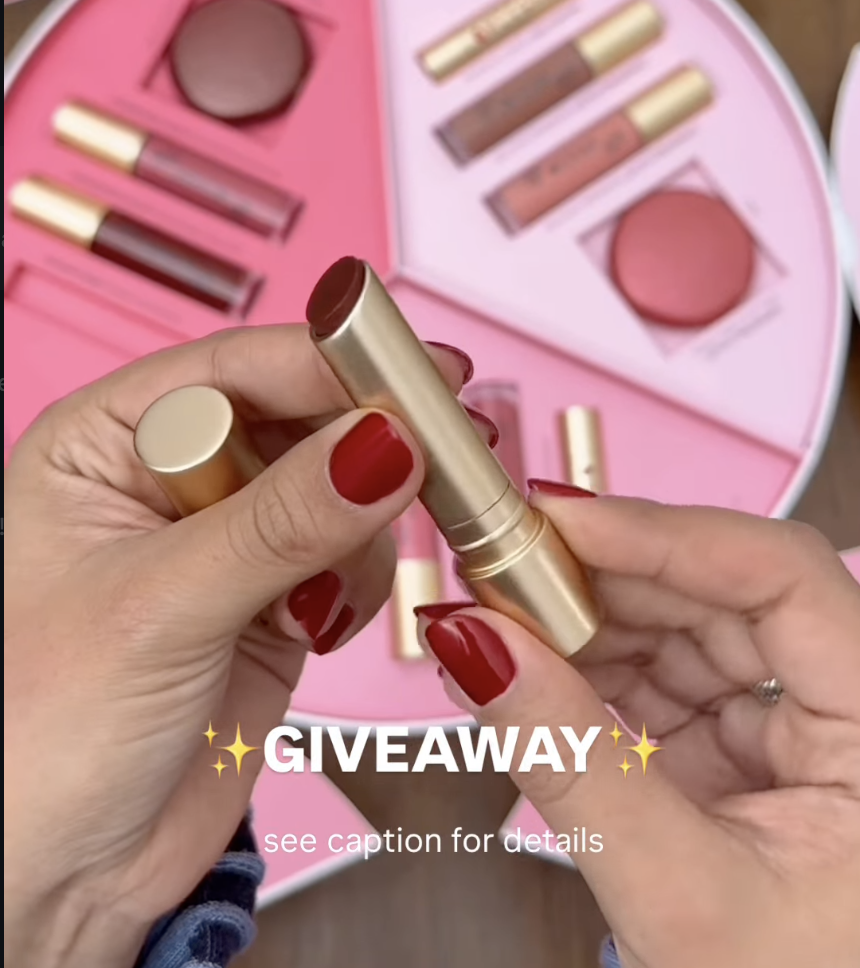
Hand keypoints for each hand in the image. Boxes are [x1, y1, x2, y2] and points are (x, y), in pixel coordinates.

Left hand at [4, 324, 470, 967]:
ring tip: (349, 570)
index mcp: (104, 443)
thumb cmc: (32, 737)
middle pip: (299, 414)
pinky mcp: (271, 602)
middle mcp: (166, 479)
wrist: (50, 881)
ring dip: (366, 517)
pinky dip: (360, 574)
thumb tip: (386, 441)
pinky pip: (348, 552)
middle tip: (445, 450)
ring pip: (338, 483)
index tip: (420, 373)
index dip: (331, 362)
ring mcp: (224, 542)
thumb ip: (281, 520)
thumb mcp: (159, 609)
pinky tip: (321, 620)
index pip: (237, 368)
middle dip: (368, 437)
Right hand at [418, 491, 859, 967]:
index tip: (558, 522)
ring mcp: (799, 731)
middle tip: (503, 566)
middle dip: (607, 576)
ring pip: (690, 629)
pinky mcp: (749, 756)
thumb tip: (481, 644)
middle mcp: (850, 708)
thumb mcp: (682, 897)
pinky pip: (670, 683)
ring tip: (503, 621)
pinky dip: (596, 676)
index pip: (781, 576)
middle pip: (725, 591)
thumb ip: (576, 763)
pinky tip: (535, 670)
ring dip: (591, 623)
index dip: (665, 533)